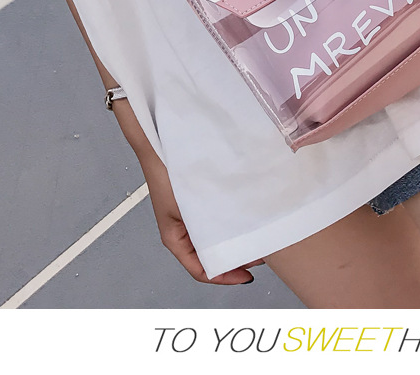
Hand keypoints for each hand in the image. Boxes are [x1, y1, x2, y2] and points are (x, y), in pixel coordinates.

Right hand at [140, 151, 262, 284]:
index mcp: (175, 238)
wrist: (161, 143)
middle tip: (259, 255)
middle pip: (210, 256)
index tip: (247, 276)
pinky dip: (231, 221)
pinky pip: (217, 218)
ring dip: (234, 239)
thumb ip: (208, 226)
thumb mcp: (187, 207)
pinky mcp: (199, 200)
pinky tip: (246, 216)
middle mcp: (183, 230)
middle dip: (234, 258)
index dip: (225, 277)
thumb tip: (236, 238)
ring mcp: (191, 215)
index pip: (201, 270)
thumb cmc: (166, 174)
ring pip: (215, 237)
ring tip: (256, 237)